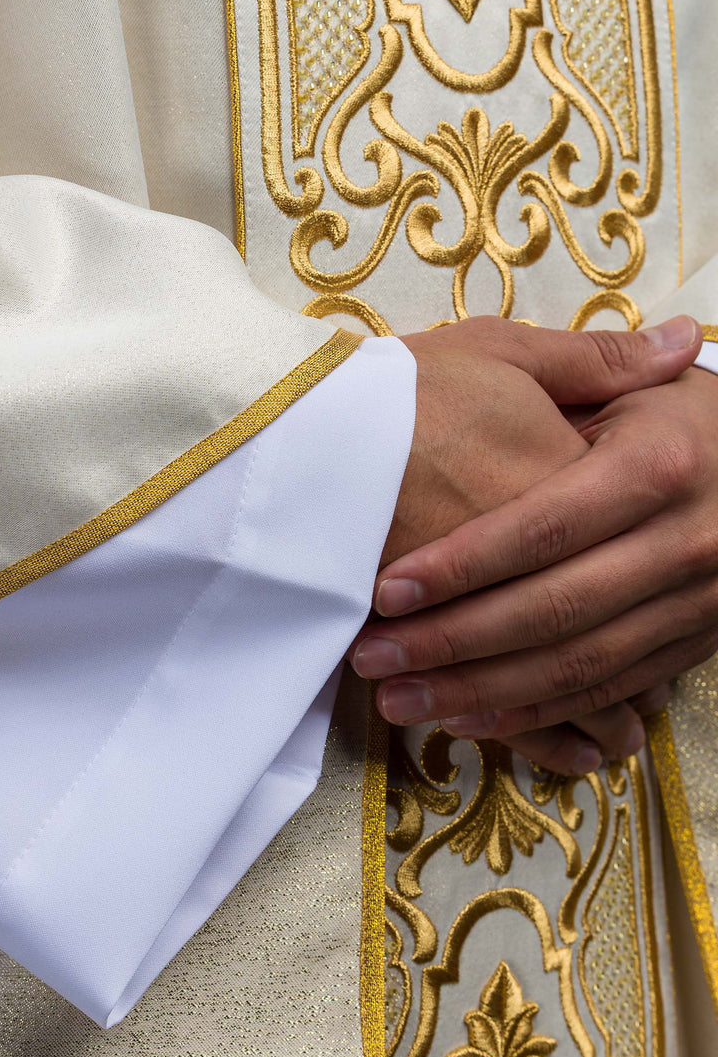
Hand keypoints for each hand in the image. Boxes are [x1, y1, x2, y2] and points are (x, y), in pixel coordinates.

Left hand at [360, 318, 712, 770]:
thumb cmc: (680, 413)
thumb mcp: (636, 380)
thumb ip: (590, 365)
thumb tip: (565, 337)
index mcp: (658, 468)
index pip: (545, 528)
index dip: (464, 565)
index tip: (386, 590)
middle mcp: (686, 543)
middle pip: (554, 610)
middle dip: (453, 643)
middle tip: (372, 658)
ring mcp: (695, 603)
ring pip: (578, 666)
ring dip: (481, 692)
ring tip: (399, 699)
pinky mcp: (693, 644)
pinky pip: (608, 690)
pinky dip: (537, 712)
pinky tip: (469, 719)